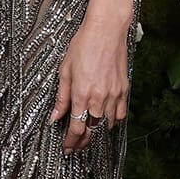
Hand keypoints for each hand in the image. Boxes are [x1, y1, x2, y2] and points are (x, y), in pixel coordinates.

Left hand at [49, 10, 130, 152]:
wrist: (106, 30)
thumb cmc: (83, 45)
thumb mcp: (65, 70)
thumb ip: (61, 97)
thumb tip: (55, 116)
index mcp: (81, 93)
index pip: (77, 127)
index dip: (71, 141)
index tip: (67, 148)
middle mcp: (99, 97)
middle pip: (92, 130)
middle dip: (83, 142)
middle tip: (76, 147)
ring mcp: (114, 94)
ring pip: (106, 125)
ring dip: (96, 133)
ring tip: (88, 136)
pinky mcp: (124, 89)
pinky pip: (120, 114)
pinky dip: (111, 121)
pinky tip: (104, 121)